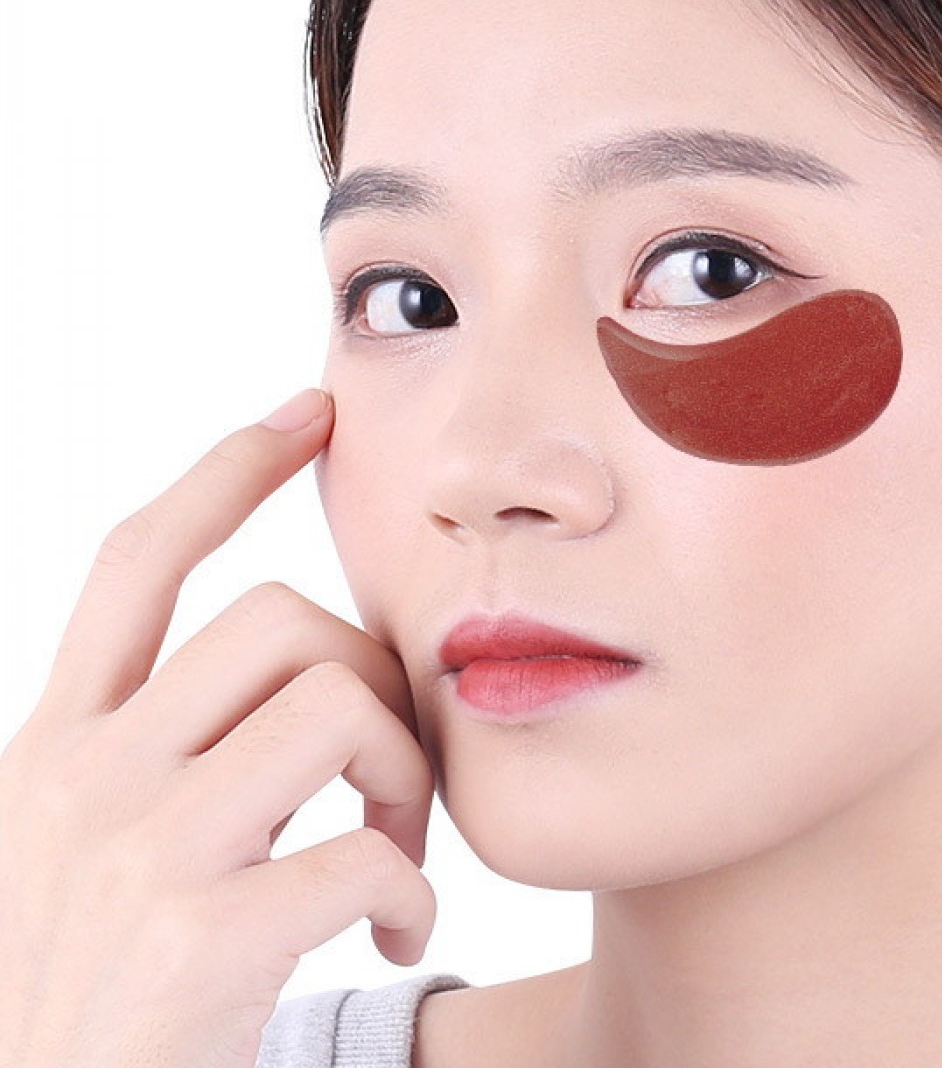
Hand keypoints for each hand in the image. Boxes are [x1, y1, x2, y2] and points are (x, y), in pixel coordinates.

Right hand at [0, 388, 436, 1067]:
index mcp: (53, 749)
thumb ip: (160, 757)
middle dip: (369, 677)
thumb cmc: (100, 1006)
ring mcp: (134, 855)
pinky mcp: (196, 941)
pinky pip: (367, 848)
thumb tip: (290, 670)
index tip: (307, 413)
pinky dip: (411, 888)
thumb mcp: (92, 855)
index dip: (225, 472)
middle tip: (389, 772)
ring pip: (336, 703)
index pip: (137, 561)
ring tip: (395, 848)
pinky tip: (399, 930)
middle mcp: (78, 780)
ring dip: (402, 774)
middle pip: (277, 617)